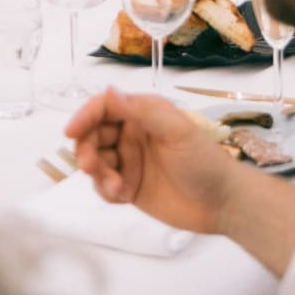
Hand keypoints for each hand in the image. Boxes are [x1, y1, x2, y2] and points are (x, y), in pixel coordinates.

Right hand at [65, 88, 245, 235]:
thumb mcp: (177, 131)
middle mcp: (132, 135)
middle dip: (87, 150)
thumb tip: (109, 90)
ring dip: (97, 174)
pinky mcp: (130, 188)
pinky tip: (122, 197)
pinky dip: (106, 190)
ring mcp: (130, 162)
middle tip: (91, 167)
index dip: (84, 116)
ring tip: (116, 188)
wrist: (224, 204)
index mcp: (143, 114)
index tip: (70, 132)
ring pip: (96, 162)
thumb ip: (142, 112)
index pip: (104, 108)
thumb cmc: (204, 161)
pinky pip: (104, 186)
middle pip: (93, 136)